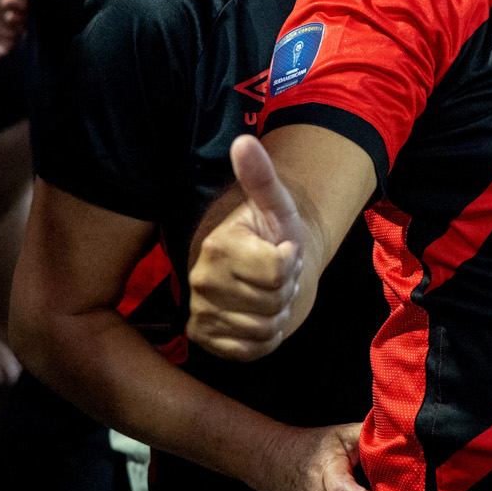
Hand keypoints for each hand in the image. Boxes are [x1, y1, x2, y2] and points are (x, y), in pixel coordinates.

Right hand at [186, 136, 307, 361]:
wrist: (254, 268)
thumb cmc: (270, 233)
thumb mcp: (275, 204)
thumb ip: (261, 176)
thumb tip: (243, 140)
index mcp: (218, 246)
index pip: (278, 269)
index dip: (290, 262)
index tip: (281, 249)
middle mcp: (201, 281)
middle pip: (274, 301)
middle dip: (285, 288)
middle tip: (274, 274)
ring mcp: (200, 312)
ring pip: (265, 328)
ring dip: (276, 313)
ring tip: (265, 293)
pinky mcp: (205, 338)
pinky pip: (252, 350)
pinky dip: (264, 337)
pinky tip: (256, 315)